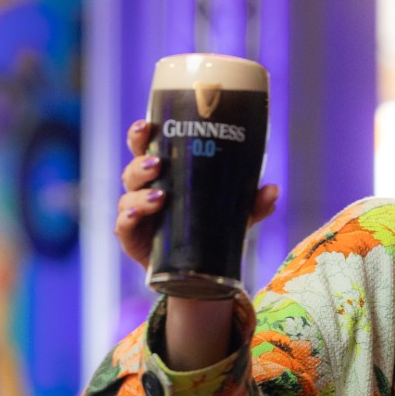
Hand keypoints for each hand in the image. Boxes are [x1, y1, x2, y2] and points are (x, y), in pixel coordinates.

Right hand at [117, 119, 279, 268]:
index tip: (146, 125)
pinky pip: (122, 226)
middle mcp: (144, 189)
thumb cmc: (209, 227)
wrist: (196, 270)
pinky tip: (136, 215)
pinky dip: (127, 219)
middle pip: (133, 169)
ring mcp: (136, 213)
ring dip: (140, 194)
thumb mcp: (234, 214)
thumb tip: (272, 190)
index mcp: (165, 173)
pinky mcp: (132, 238)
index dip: (140, 134)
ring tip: (159, 197)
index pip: (146, 147)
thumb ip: (252, 203)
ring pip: (128, 196)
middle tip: (157, 163)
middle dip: (140, 163)